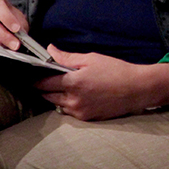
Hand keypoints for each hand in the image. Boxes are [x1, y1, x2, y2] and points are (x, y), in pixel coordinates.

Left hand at [33, 46, 168, 120]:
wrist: (137, 89)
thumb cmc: (116, 70)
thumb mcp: (92, 58)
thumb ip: (68, 57)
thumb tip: (50, 50)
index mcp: (73, 82)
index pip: (43, 83)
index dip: (35, 79)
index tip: (31, 75)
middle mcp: (73, 99)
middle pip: (46, 96)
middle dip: (44, 88)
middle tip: (47, 80)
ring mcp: (78, 111)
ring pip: (56, 105)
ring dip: (55, 97)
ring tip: (62, 88)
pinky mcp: (85, 118)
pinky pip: (69, 112)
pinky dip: (68, 104)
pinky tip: (76, 96)